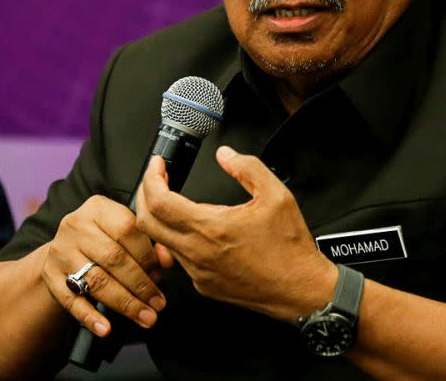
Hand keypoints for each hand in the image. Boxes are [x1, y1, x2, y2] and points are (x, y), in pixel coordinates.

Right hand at [41, 195, 173, 335]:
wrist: (66, 248)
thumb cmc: (105, 240)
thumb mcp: (125, 233)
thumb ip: (149, 243)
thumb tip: (167, 260)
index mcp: (98, 208)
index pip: (127, 229)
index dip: (148, 255)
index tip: (163, 274)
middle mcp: (75, 226)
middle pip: (113, 258)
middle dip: (140, 285)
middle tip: (158, 304)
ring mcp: (60, 251)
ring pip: (96, 281)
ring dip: (124, 303)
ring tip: (146, 317)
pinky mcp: (50, 276)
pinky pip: (71, 300)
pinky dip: (90, 317)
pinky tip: (106, 329)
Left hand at [134, 147, 336, 321]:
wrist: (301, 289)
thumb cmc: (290, 248)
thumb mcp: (276, 195)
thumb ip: (247, 168)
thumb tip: (226, 155)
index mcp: (211, 228)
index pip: (159, 202)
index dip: (152, 178)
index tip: (158, 166)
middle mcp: (198, 253)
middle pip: (147, 223)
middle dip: (145, 195)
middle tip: (156, 179)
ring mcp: (198, 273)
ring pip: (161, 242)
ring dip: (159, 218)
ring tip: (172, 200)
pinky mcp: (204, 285)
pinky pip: (179, 259)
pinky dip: (176, 239)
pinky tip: (193, 228)